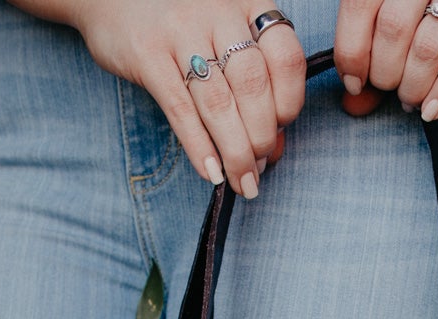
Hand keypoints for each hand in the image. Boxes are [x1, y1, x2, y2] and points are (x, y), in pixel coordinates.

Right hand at [14, 0, 307, 195]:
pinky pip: (181, 109)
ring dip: (235, 152)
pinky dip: (199, 146)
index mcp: (247, 4)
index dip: (289, 102)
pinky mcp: (148, 53)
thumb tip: (274, 148)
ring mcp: (182, 31)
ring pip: (220, 103)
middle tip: (257, 168)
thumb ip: (250, 83)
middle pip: (253, 86)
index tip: (280, 131)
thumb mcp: (221, 36)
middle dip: (261, 137)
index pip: (286, 58)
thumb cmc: (178, 22)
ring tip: (242, 182)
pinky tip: (211, 172)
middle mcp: (219, 12)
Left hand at [334, 0, 437, 121]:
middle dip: (384, 74)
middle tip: (389, 87)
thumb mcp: (406, 7)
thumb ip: (374, 46)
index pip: (359, 5)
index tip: (354, 82)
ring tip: (410, 99)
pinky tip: (432, 109)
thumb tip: (352, 101)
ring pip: (426, 47)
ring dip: (412, 87)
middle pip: (392, 29)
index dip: (351, 51)